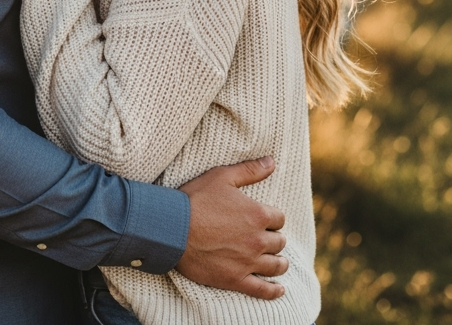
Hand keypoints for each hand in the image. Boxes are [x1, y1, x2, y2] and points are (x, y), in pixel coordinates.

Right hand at [176, 157, 288, 299]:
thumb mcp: (222, 177)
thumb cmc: (195, 200)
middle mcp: (257, 240)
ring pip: (276, 265)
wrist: (171, 229)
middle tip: (267, 239)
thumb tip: (272, 162)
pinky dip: (274, 291)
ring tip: (277, 262)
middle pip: (279, 242)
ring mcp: (248, 262)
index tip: (264, 219)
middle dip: (274, 239)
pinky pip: (262, 289)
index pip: (278, 219)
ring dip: (278, 263)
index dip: (271, 218)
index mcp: (257, 214)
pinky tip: (280, 290)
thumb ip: (250, 170)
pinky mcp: (235, 279)